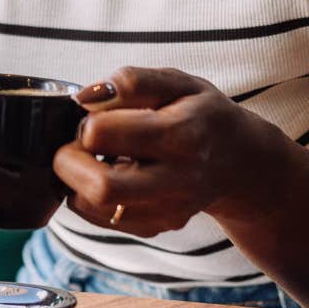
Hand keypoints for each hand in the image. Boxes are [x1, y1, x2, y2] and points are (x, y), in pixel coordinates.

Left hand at [54, 67, 293, 237]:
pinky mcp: (158, 226)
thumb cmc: (202, 114)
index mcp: (180, 133)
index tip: (90, 114)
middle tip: (73, 144)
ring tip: (90, 158)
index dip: (85, 121)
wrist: (240, 161)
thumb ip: (133, 81)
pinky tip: (104, 174)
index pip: (104, 134)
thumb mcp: (179, 82)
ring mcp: (168, 209)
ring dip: (76, 181)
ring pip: (97, 208)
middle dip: (68, 162)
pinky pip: (103, 220)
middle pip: (101, 187)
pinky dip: (89, 198)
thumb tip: (85, 97)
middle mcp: (177, 179)